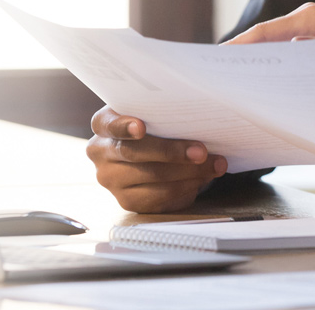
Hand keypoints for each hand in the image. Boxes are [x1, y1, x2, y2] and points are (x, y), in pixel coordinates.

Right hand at [85, 106, 226, 212]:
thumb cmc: (154, 127)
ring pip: (151, 177)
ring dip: (188, 172)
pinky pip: (158, 198)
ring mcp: (111, 180)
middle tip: (200, 152)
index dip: (124, 126)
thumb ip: (161, 113)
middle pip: (134, 153)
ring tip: (213, 165)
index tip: (141, 128)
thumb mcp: (150, 113)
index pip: (108, 124)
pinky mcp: (127, 201)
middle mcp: (100, 153)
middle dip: (171, 152)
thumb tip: (197, 118)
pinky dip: (185, 188)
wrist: (149, 150)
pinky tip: (201, 180)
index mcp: (103, 125)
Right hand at [223, 2, 314, 74]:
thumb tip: (285, 65)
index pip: (266, 31)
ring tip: (239, 82)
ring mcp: (311, 29)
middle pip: (266, 38)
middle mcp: (307, 19)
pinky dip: (277, 64)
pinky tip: (271, 84)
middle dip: (244, 54)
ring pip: (276, 45)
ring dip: (260, 61)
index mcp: (310, 18)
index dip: (241, 44)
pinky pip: (289, 51)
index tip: (219, 57)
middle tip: (221, 74)